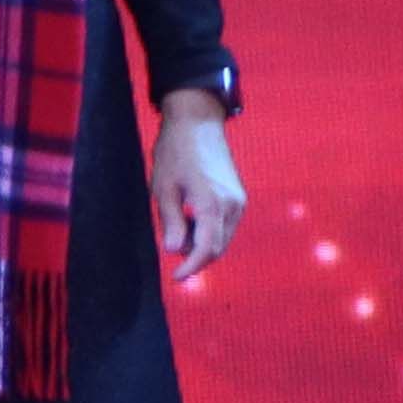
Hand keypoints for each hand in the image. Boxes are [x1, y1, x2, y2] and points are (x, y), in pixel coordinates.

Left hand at [151, 96, 245, 275]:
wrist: (197, 124)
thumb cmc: (175, 153)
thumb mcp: (163, 188)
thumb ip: (171, 221)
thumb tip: (174, 251)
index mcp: (213, 204)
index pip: (207, 249)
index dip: (192, 267)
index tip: (176, 278)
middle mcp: (233, 205)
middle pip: (218, 247)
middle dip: (196, 258)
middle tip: (172, 257)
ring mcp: (239, 200)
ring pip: (223, 237)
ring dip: (202, 244)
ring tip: (177, 232)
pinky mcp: (238, 196)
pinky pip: (226, 225)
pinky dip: (209, 231)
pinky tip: (189, 220)